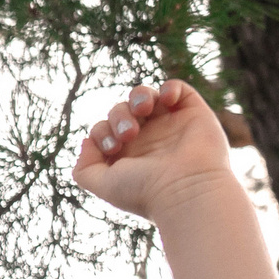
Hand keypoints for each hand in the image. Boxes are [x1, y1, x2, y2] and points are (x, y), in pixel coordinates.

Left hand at [71, 81, 235, 222]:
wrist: (186, 190)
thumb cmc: (145, 190)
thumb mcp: (103, 185)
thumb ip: (84, 168)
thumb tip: (86, 141)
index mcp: (128, 155)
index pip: (104, 129)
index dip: (101, 132)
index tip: (112, 148)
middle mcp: (149, 140)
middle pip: (122, 110)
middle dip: (119, 116)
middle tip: (129, 134)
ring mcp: (171, 126)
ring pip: (146, 97)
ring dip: (138, 97)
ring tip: (142, 109)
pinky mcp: (193, 115)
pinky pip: (178, 89)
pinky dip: (169, 87)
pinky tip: (165, 100)